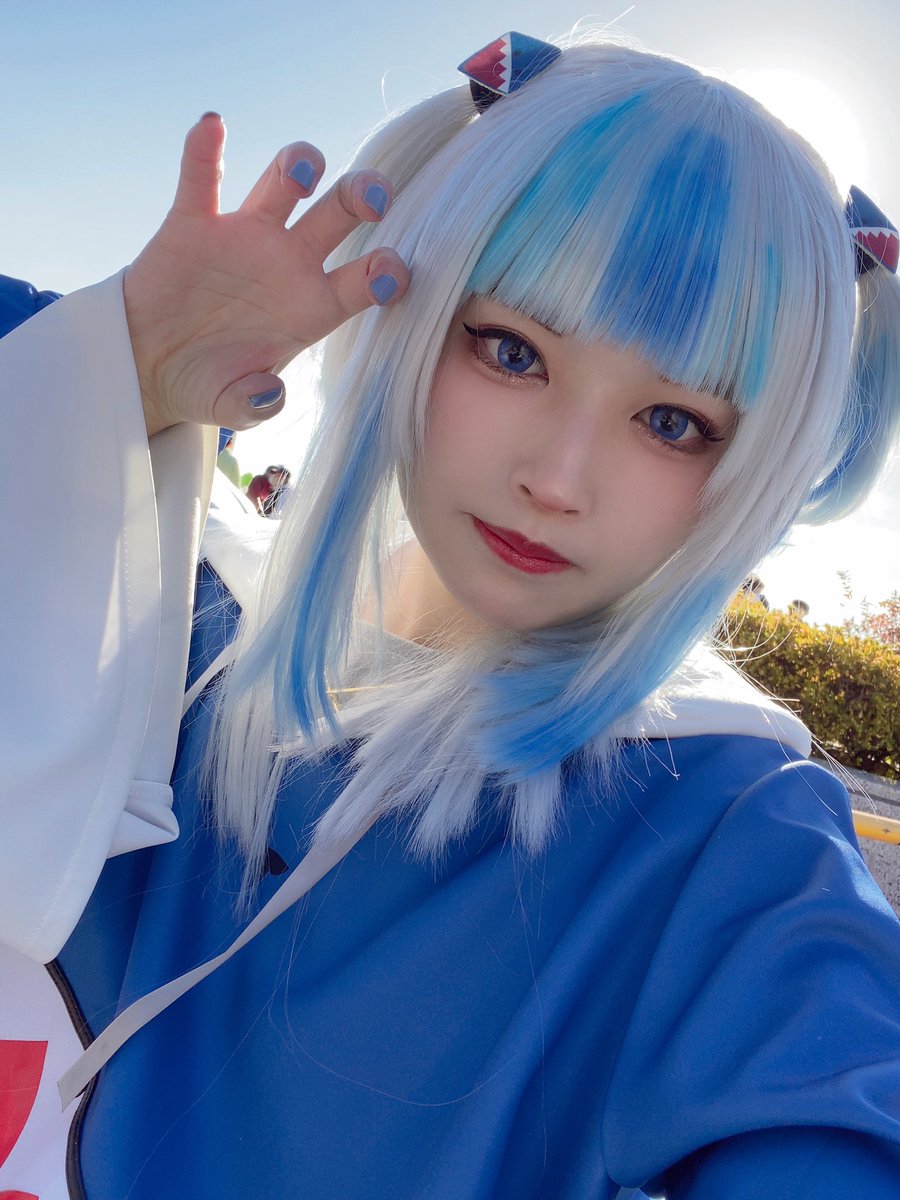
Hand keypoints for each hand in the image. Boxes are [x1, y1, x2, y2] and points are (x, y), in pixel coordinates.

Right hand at [123, 113, 409, 436]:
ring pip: (283, 184)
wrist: (149, 367)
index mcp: (311, 306)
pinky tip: (212, 128)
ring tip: (302, 170)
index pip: (364, 280)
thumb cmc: (206, 384)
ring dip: (298, 164)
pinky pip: (201, 179)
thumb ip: (256, 405)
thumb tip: (271, 392)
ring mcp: (243, 238)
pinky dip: (203, 151)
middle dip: (362, 197)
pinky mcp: (193, 224)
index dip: (385, 273)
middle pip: (339, 215)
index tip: (390, 271)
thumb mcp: (231, 407)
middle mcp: (287, 262)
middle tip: (374, 196)